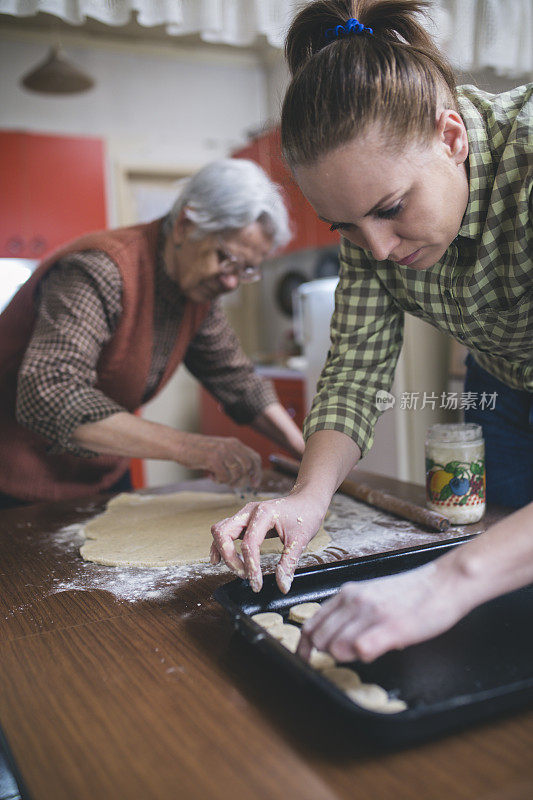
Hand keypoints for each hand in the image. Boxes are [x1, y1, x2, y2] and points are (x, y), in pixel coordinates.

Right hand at [178, 433, 261, 488]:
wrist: (180, 444)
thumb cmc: (199, 451)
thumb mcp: (220, 450)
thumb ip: (233, 459)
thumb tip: (245, 477)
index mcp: (234, 443)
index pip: (254, 457)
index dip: (257, 472)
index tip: (254, 483)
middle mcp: (231, 446)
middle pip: (248, 467)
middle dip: (242, 479)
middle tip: (231, 484)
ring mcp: (222, 452)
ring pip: (237, 473)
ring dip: (229, 480)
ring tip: (217, 477)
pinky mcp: (213, 459)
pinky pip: (225, 477)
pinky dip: (219, 480)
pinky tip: (211, 476)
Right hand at [210, 494, 325, 591]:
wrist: (307, 500)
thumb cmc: (305, 515)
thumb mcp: (300, 540)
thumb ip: (289, 563)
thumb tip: (282, 586)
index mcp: (263, 513)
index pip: (249, 543)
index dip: (251, 566)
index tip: (257, 584)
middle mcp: (249, 511)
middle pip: (224, 533)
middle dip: (230, 558)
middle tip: (245, 575)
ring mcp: (244, 514)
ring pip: (220, 531)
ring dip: (223, 552)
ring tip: (237, 569)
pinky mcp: (244, 520)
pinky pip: (224, 531)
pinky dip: (220, 546)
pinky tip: (220, 559)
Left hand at [297, 560, 468, 663]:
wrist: (445, 582)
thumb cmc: (412, 593)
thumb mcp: (372, 596)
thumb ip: (351, 613)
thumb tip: (334, 638)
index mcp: (348, 593)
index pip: (311, 625)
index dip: (305, 647)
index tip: (306, 658)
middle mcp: (355, 600)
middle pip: (320, 640)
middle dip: (328, 654)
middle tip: (352, 652)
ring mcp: (372, 613)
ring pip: (336, 647)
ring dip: (348, 656)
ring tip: (371, 646)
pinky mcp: (392, 627)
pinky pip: (362, 649)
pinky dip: (364, 656)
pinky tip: (378, 650)